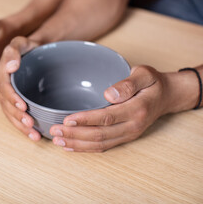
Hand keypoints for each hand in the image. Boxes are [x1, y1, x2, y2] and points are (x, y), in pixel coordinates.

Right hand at [0, 36, 40, 140]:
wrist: (35, 53)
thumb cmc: (29, 47)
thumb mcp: (21, 42)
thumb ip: (14, 50)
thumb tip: (11, 66)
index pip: (3, 87)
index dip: (12, 97)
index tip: (23, 106)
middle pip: (5, 103)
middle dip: (17, 115)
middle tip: (30, 123)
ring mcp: (3, 94)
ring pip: (8, 112)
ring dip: (19, 125)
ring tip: (33, 133)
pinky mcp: (10, 102)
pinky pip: (12, 116)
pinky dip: (21, 126)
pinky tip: (32, 134)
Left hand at [49, 65, 177, 151]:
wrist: (167, 96)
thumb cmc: (152, 82)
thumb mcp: (145, 73)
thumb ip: (128, 83)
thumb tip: (108, 94)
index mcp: (136, 109)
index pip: (106, 117)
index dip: (85, 120)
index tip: (66, 119)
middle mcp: (132, 126)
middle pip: (99, 135)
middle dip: (74, 135)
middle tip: (54, 131)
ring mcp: (128, 134)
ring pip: (99, 144)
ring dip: (77, 144)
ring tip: (57, 140)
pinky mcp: (124, 137)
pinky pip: (103, 146)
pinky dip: (85, 148)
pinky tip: (70, 146)